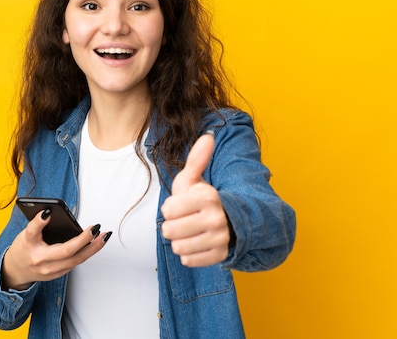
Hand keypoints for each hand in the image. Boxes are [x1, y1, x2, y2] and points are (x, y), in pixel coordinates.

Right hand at [2, 210, 109, 289]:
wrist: (16, 271)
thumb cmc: (23, 249)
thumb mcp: (26, 233)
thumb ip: (36, 225)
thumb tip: (50, 212)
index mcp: (29, 247)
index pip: (33, 232)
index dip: (39, 222)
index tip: (47, 212)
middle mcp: (41, 262)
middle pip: (66, 252)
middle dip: (84, 240)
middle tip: (95, 228)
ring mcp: (51, 271)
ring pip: (76, 260)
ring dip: (93, 248)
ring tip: (104, 236)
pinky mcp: (58, 274)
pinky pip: (76, 263)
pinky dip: (88, 253)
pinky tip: (96, 244)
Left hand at [161, 132, 230, 266]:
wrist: (229, 221)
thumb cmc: (202, 199)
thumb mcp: (195, 179)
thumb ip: (196, 160)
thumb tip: (208, 136)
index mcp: (208, 197)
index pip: (168, 210)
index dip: (170, 208)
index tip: (181, 206)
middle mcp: (217, 218)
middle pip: (170, 231)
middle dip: (172, 226)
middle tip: (184, 220)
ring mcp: (220, 239)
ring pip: (178, 247)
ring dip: (180, 241)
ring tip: (191, 232)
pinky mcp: (220, 256)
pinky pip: (188, 260)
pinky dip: (189, 254)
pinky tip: (198, 243)